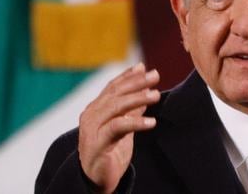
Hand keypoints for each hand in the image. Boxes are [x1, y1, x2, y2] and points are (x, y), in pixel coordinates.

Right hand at [78, 63, 159, 192]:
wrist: (96, 180)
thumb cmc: (109, 151)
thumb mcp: (124, 127)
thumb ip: (132, 108)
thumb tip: (146, 88)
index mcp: (96, 109)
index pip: (112, 87)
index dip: (128, 76)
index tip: (144, 68)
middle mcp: (91, 115)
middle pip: (115, 93)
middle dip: (136, 83)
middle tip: (155, 75)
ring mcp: (92, 129)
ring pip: (116, 107)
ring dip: (138, 99)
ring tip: (156, 95)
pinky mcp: (97, 143)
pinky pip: (117, 127)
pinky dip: (135, 123)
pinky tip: (151, 122)